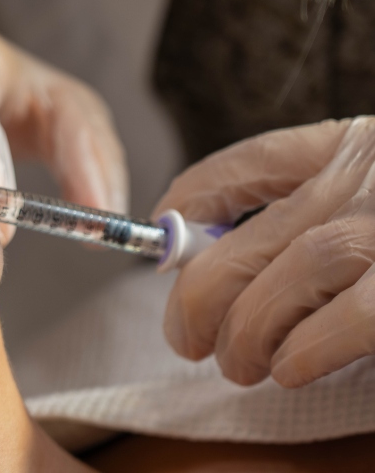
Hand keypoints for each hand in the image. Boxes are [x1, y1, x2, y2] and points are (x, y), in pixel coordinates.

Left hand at [154, 117, 374, 387]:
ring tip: (238, 364)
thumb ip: (319, 202)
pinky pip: (342, 321)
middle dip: (197, 299)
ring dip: (246, 333)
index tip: (160, 228)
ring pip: (284, 279)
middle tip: (184, 340)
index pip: (253, 161)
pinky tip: (292, 368)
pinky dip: (304, 351)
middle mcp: (369, 177)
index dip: (191, 197)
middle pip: (244, 239)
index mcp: (359, 145)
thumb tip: (225, 252)